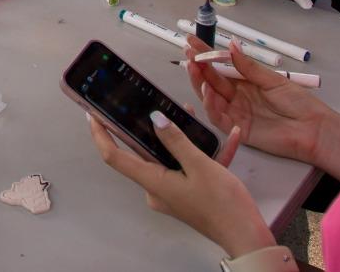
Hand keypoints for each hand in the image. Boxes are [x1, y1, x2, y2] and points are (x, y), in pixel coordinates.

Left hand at [86, 111, 273, 257]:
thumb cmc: (223, 205)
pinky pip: (189, 168)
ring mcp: (173, 192)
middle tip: (151, 103)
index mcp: (153, 183)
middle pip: (144, 152)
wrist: (248, 236)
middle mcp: (157, 189)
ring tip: (192, 114)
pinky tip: (227, 138)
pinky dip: (204, 153)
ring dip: (181, 136)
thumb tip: (154, 118)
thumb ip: (175, 140)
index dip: (100, 134)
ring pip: (170, 156)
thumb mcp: (200, 166)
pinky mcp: (189, 194)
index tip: (92, 114)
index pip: (114, 156)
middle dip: (150, 127)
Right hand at [186, 36, 331, 164]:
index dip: (205, 54)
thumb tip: (230, 44)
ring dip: (199, 83)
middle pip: (211, 81)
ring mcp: (235, 113)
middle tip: (188, 54)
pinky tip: (207, 90)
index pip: (219, 67)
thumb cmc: (297, 102)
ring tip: (193, 68)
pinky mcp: (237, 129)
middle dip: (198, 67)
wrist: (313, 129)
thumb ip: (248, 67)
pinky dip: (210, 104)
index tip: (191, 40)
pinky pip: (218, 117)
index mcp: (244, 83)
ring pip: (209, 98)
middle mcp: (236, 97)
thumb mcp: (273, 80)